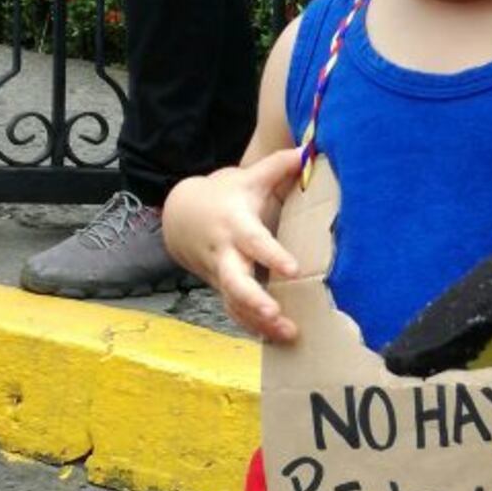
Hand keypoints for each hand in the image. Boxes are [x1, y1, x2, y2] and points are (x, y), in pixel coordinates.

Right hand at [163, 149, 301, 342]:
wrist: (183, 217)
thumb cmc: (224, 196)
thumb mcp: (247, 178)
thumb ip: (277, 166)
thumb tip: (308, 151)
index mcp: (234, 225)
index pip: (254, 241)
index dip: (271, 255)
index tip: (292, 269)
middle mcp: (225, 254)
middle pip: (234, 281)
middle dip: (252, 299)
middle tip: (274, 313)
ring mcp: (221, 276)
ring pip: (235, 304)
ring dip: (258, 323)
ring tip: (288, 335)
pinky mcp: (222, 290)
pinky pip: (236, 314)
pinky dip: (254, 329)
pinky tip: (277, 339)